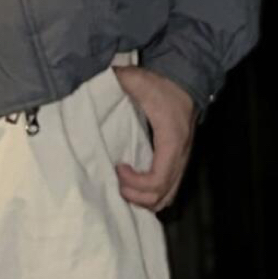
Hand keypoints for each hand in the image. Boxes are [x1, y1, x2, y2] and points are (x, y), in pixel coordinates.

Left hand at [112, 63, 196, 213]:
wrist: (186, 80)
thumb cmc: (162, 84)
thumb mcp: (138, 79)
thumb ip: (116, 80)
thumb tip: (91, 84)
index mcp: (171, 141)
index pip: (157, 179)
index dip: (135, 182)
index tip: (118, 168)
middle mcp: (180, 156)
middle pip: (162, 195)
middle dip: (136, 196)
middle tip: (117, 184)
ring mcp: (183, 160)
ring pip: (168, 197)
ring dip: (144, 199)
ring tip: (125, 188)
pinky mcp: (180, 160)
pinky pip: (170, 189)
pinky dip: (153, 194)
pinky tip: (135, 186)